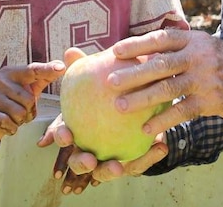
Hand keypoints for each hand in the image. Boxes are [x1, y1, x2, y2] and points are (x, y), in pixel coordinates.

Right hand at [0, 61, 64, 146]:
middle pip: (28, 99)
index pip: (32, 70)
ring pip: (18, 113)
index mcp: (11, 72)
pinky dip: (11, 128)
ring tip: (15, 118)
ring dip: (20, 121)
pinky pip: (6, 122)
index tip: (61, 68)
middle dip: (30, 111)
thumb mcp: (27, 88)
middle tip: (23, 112)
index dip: (47, 69)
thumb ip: (43, 77)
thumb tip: (61, 66)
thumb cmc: (12, 101)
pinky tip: (8, 126)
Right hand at [36, 47, 167, 194]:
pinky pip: (139, 163)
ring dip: (109, 171)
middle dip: (81, 165)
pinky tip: (161, 146)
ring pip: (106, 171)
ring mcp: (110, 159)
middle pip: (79, 162)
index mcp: (78, 129)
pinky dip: (149, 157)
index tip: (66, 134)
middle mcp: (90, 148)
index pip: (64, 135)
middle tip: (90, 159)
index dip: (61, 137)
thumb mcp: (99, 78)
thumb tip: (71, 51)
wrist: (138, 104)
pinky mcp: (132, 163)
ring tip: (118, 166)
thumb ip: (85, 67)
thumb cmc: (110, 91)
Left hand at [110, 29, 222, 136]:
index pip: (161, 39)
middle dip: (134, 74)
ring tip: (119, 106)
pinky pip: (182, 112)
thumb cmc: (214, 60)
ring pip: (168, 89)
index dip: (138, 44)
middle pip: (161, 65)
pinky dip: (163, 121)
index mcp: (192, 40)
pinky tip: (146, 129)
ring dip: (142, 99)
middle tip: (110, 81)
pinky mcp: (209, 101)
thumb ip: (174, 47)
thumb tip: (135, 51)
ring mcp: (204, 80)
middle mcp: (197, 57)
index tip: (115, 50)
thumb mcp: (199, 45)